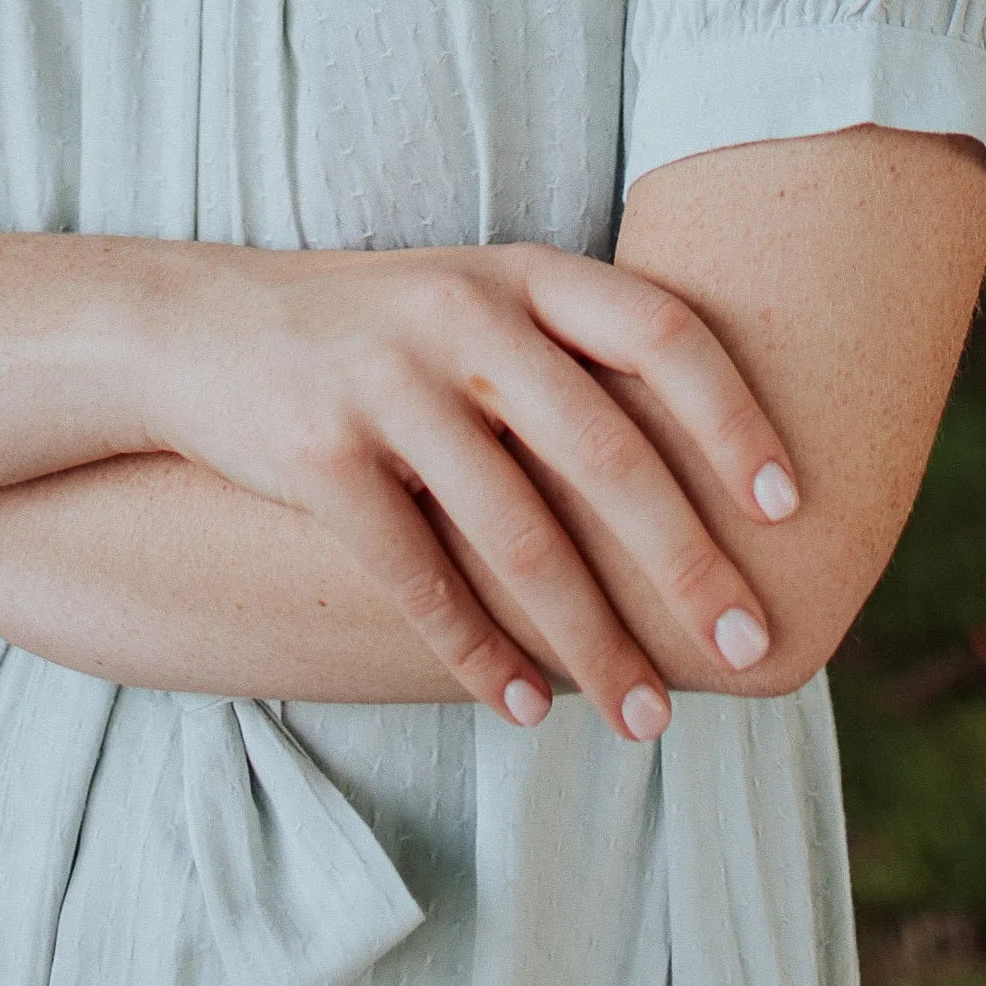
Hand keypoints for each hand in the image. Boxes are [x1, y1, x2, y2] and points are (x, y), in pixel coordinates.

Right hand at [139, 240, 803, 740]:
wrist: (196, 328)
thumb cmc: (372, 332)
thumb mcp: (476, 303)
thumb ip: (573, 360)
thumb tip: (710, 477)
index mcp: (519, 272)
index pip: (660, 330)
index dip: (733, 416)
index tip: (789, 506)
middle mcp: (462, 312)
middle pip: (605, 450)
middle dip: (687, 561)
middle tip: (749, 644)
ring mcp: (386, 379)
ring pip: (518, 534)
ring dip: (592, 639)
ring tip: (646, 714)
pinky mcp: (319, 454)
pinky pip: (418, 576)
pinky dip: (480, 654)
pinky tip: (527, 708)